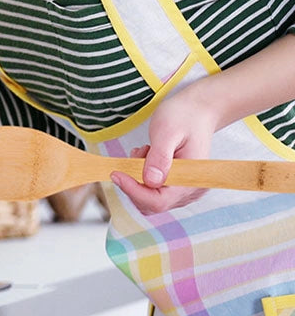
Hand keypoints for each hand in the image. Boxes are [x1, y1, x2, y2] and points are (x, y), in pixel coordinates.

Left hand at [110, 84, 220, 214]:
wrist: (198, 111)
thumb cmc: (184, 117)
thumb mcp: (167, 131)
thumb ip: (159, 157)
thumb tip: (150, 181)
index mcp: (191, 181)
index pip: (158, 201)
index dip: (133, 191)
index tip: (116, 174)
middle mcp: (190, 191)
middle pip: (152, 204)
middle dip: (134, 183)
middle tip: (135, 155)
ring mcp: (184, 189)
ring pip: (150, 198)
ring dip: (138, 178)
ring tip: (145, 152)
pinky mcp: (177, 184)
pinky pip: (154, 190)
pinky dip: (143, 175)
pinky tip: (148, 156)